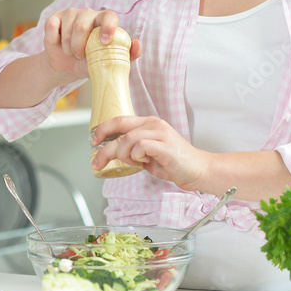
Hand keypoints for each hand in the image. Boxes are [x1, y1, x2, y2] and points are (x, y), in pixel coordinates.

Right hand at [42, 8, 141, 82]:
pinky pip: (53, 28)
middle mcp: (87, 13)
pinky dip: (54, 42)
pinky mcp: (54, 18)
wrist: (66, 67)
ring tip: (71, 52)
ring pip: (68, 30)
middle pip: (83, 25)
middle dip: (79, 46)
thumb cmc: (90, 61)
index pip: (109, 16)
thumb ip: (125, 54)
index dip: (108, 27)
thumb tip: (138, 45)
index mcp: (103, 21)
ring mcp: (70, 13)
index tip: (104, 42)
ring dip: (68, 47)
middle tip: (80, 56)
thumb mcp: (107, 61)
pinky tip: (59, 45)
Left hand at [90, 116, 205, 189]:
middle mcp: (153, 124)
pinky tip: (144, 162)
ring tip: (134, 164)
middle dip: (104, 149)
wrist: (197, 170)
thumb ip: (132, 150)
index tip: (93, 142)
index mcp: (148, 123)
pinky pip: (141, 147)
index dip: (103, 129)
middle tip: (97, 163)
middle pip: (120, 130)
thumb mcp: (147, 154)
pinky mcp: (165, 146)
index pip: (120, 120)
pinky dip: (137, 157)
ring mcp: (160, 133)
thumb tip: (111, 153)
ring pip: (128, 140)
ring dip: (124, 155)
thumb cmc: (173, 163)